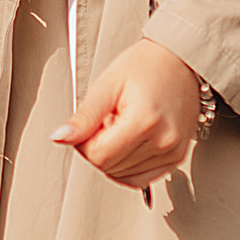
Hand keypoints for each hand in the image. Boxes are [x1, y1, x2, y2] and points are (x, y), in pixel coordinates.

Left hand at [57, 39, 205, 191]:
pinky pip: (141, 178)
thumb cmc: (145, 67)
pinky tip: (130, 142)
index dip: (84, 143)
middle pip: (109, 168)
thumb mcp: (107, 85)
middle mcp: (164, 141)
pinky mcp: (177, 158)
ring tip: (124, 126)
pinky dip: (128, 166)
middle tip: (109, 120)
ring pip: (123, 176)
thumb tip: (60, 138)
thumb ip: (83, 117)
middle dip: (99, 148)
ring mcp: (173, 152)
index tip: (91, 124)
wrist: (180, 61)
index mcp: (145, 121)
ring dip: (115, 155)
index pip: (99, 156)